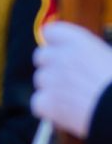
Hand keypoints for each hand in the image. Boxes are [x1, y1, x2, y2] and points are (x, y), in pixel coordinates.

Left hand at [32, 21, 111, 138]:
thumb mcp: (109, 57)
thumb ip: (89, 52)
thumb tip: (82, 56)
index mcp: (78, 42)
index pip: (51, 32)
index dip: (55, 42)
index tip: (60, 50)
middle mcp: (60, 57)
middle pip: (41, 56)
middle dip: (52, 66)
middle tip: (69, 78)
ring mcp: (50, 79)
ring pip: (40, 80)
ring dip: (52, 87)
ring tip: (74, 97)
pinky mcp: (46, 102)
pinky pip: (38, 102)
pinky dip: (49, 108)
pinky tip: (67, 111)